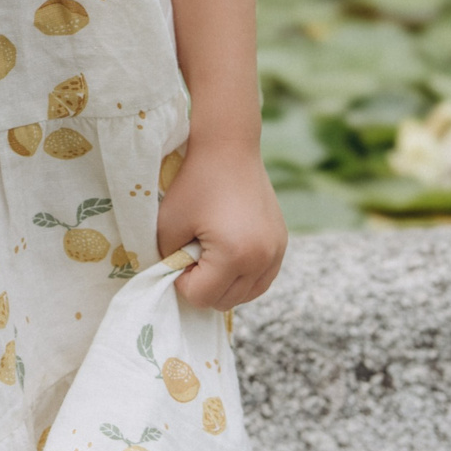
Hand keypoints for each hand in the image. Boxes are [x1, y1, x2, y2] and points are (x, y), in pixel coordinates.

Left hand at [155, 138, 286, 311]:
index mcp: (235, 255)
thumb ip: (168, 260)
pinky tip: (228, 254)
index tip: (178, 254)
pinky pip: (261, 280)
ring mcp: (277, 252)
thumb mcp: (168, 224)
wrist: (228, 148)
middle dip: (204, 284)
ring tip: (210, 252)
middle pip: (226, 301)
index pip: (202, 297)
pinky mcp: (282, 244)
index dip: (182, 281)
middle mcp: (262, 259)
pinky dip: (243, 276)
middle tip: (192, 253)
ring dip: (224, 284)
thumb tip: (176, 281)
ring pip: (246, 295)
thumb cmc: (194, 183)